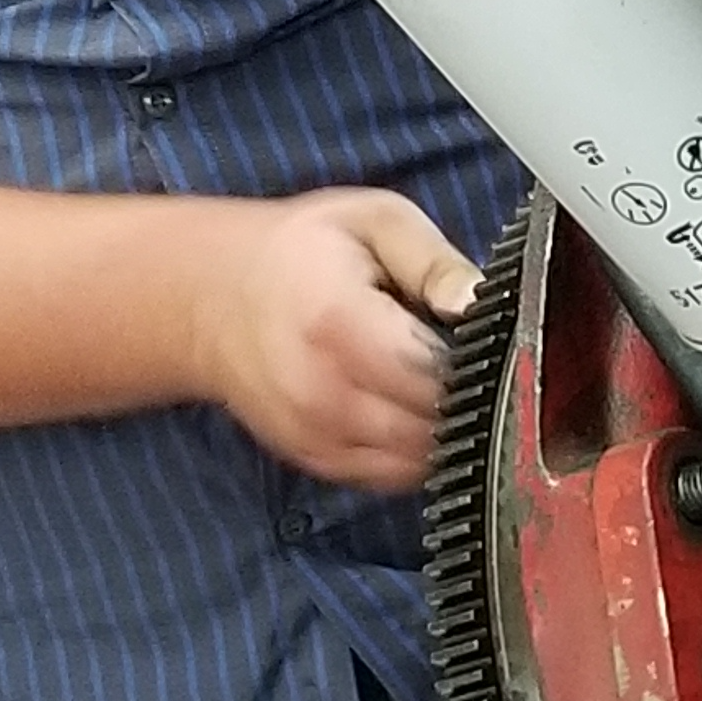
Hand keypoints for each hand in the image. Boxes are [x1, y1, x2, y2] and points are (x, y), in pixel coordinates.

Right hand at [187, 190, 483, 489]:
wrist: (211, 296)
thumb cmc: (301, 250)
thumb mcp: (374, 222)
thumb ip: (432, 260)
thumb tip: (474, 302)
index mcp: (340, 324)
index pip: (435, 376)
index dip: (478, 364)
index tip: (490, 342)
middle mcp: (322, 393)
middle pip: (431, 426)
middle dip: (468, 401)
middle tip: (475, 363)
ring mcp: (312, 434)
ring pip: (415, 461)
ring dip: (446, 432)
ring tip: (444, 383)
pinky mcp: (312, 458)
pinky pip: (388, 478)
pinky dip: (415, 454)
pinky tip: (418, 412)